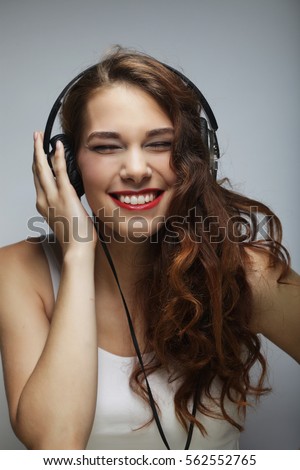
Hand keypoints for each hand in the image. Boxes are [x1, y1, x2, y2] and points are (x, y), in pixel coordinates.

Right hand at [32, 131, 96, 255]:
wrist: (77, 249)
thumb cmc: (75, 238)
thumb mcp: (66, 219)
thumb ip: (65, 206)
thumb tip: (72, 198)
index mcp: (44, 206)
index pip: (38, 180)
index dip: (38, 165)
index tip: (39, 154)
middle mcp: (44, 199)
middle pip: (36, 171)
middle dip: (35, 152)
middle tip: (35, 138)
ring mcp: (53, 196)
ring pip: (42, 168)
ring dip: (40, 150)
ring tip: (39, 137)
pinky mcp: (65, 194)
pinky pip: (59, 171)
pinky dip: (58, 157)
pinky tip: (57, 146)